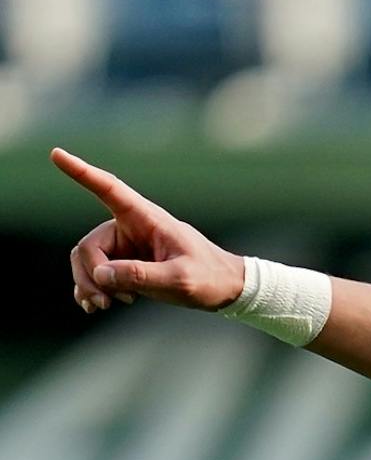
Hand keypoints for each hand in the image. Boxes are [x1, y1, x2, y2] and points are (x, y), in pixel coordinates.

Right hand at [52, 147, 244, 313]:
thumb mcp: (180, 279)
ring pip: (85, 260)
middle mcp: (130, 227)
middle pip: (88, 246)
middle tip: (105, 302)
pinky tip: (97, 305)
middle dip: (89, 275)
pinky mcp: (124, 264)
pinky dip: (90, 289)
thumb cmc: (209, 277)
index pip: (110, 190)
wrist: (225, 289)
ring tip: (105, 305)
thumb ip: (141, 276)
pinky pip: (92, 272)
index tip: (56, 153)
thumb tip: (100, 274)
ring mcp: (125, 246)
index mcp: (147, 218)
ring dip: (88, 284)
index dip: (81, 172)